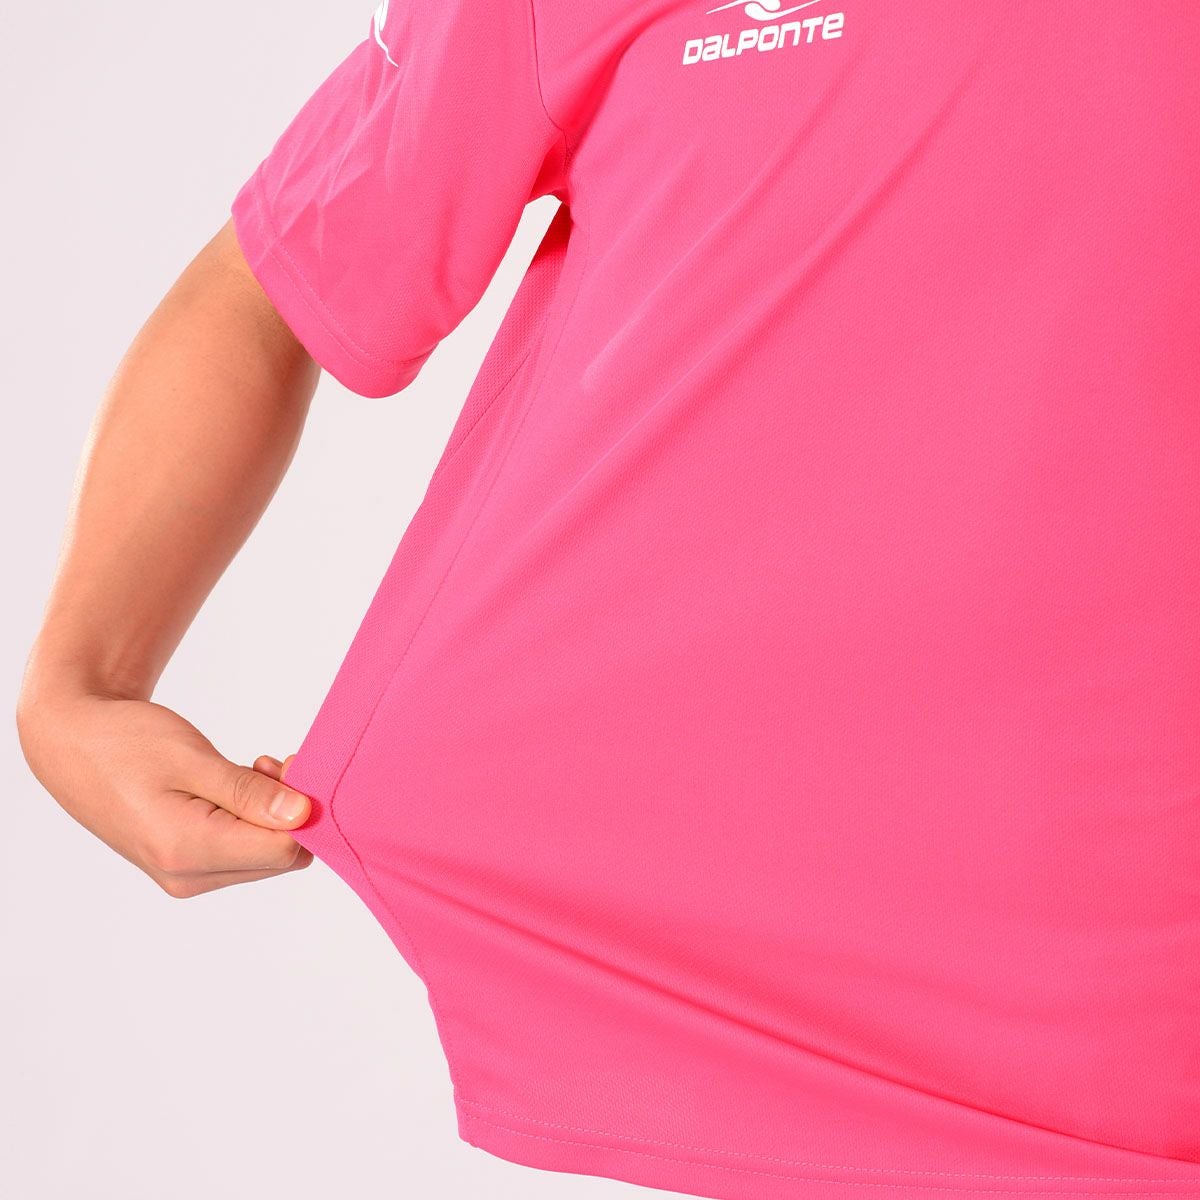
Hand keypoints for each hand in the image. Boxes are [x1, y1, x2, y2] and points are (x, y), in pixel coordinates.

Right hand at [17, 691, 314, 897]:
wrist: (71, 745)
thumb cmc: (126, 742)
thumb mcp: (192, 758)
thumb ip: (249, 792)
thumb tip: (302, 815)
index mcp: (187, 851)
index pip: (284, 850)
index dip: (304, 810)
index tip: (295, 764)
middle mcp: (188, 876)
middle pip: (278, 857)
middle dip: (290, 811)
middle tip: (275, 762)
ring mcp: (186, 876)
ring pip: (263, 855)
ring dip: (271, 812)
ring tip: (251, 768)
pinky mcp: (185, 866)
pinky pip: (242, 851)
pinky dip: (251, 818)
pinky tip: (237, 783)